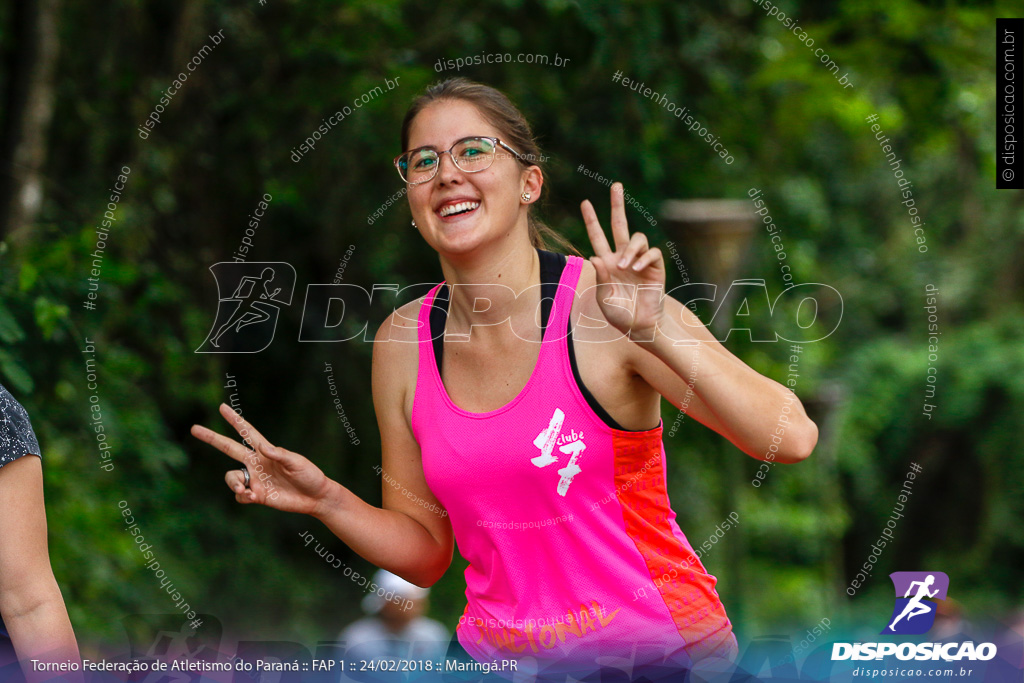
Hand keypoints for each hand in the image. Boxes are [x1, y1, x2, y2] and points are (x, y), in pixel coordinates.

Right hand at [191, 403, 331, 516]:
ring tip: (244, 490)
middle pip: (228, 448)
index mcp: (266, 451)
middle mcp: (256, 463)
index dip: (235, 420)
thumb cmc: (310, 475)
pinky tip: (253, 497)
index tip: (222, 407)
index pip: (247, 433)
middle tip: (194, 428)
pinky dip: (242, 496)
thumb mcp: (297, 462)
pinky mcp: (257, 496)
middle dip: (211, 438)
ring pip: (231, 478)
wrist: (315, 497)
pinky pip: (240, 495)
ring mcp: (255, 480)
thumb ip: (280, 454)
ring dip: (233, 484)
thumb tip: (263, 448)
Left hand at [581, 182, 666, 340]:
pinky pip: (650, 252)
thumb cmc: (620, 316)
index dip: (591, 220)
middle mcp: (622, 258)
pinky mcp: (655, 267)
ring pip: (636, 238)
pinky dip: (643, 257)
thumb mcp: (604, 298)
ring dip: (629, 249)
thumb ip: (600, 278)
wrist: (641, 327)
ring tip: (625, 265)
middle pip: (620, 225)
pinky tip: (636, 268)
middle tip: (616, 185)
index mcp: (607, 264)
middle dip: (617, 205)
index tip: (584, 202)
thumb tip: (595, 255)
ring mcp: (639, 261)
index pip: (598, 237)